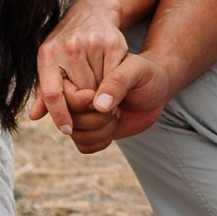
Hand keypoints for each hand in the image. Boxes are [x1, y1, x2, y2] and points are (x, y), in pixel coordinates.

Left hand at [35, 0, 135, 138]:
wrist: (91, 12)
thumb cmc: (66, 46)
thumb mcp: (51, 63)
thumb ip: (44, 90)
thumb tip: (34, 116)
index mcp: (48, 54)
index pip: (51, 92)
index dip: (59, 115)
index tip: (67, 130)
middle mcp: (68, 47)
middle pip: (79, 94)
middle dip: (84, 105)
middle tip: (88, 107)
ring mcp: (92, 44)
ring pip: (98, 87)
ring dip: (99, 95)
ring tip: (98, 91)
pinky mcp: (112, 43)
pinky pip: (114, 77)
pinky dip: (112, 84)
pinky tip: (108, 79)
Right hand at [51, 46, 172, 156]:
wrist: (157, 89)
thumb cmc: (146, 73)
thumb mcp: (137, 70)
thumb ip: (117, 81)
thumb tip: (98, 105)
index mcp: (76, 70)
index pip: (59, 93)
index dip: (80, 102)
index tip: (98, 102)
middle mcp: (73, 92)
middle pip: (68, 115)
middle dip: (97, 116)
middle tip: (115, 106)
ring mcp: (79, 112)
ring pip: (76, 134)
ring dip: (102, 129)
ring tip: (117, 112)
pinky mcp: (87, 130)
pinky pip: (83, 145)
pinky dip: (102, 140)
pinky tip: (114, 126)